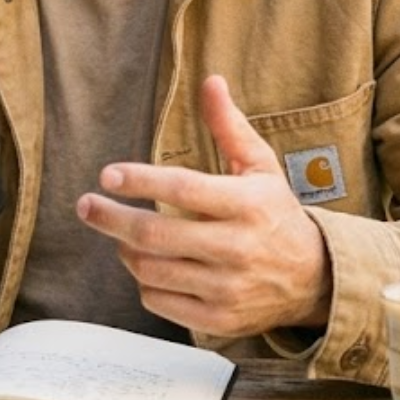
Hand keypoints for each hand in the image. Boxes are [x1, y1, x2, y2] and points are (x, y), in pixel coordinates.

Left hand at [76, 74, 332, 337]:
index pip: (183, 189)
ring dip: (125, 248)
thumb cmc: (276, 212)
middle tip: (86, 205)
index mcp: (247, 204)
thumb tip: (210, 81)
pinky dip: (144, 281)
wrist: (313, 279)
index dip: (141, 181)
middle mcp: (237, 247)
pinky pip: (160, 300)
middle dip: (112, 218)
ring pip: (152, 269)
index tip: (108, 174)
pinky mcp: (218, 319)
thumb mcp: (260, 164)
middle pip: (156, 234)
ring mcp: (227, 288)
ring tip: (119, 232)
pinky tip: (146, 263)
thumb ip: (229, 125)